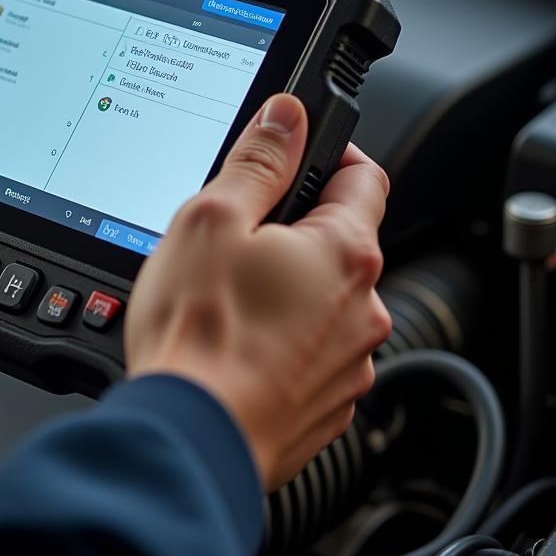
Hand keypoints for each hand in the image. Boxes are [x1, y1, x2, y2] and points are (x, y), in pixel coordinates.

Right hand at [125, 94, 391, 490]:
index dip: (328, 153)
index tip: (295, 152)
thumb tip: (286, 118)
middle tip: (233, 235)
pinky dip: (279, 339)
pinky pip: (309, 350)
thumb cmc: (199, 335)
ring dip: (285, 287)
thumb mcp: (212, 220)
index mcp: (345, 253)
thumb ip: (258, 161)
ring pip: (322, 300)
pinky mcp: (325, 402)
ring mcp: (348, 362)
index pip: (363, 175)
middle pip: (339, 241)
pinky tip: (232, 342)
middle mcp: (363, 310)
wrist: (192, 438)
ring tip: (224, 297)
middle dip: (292, 228)